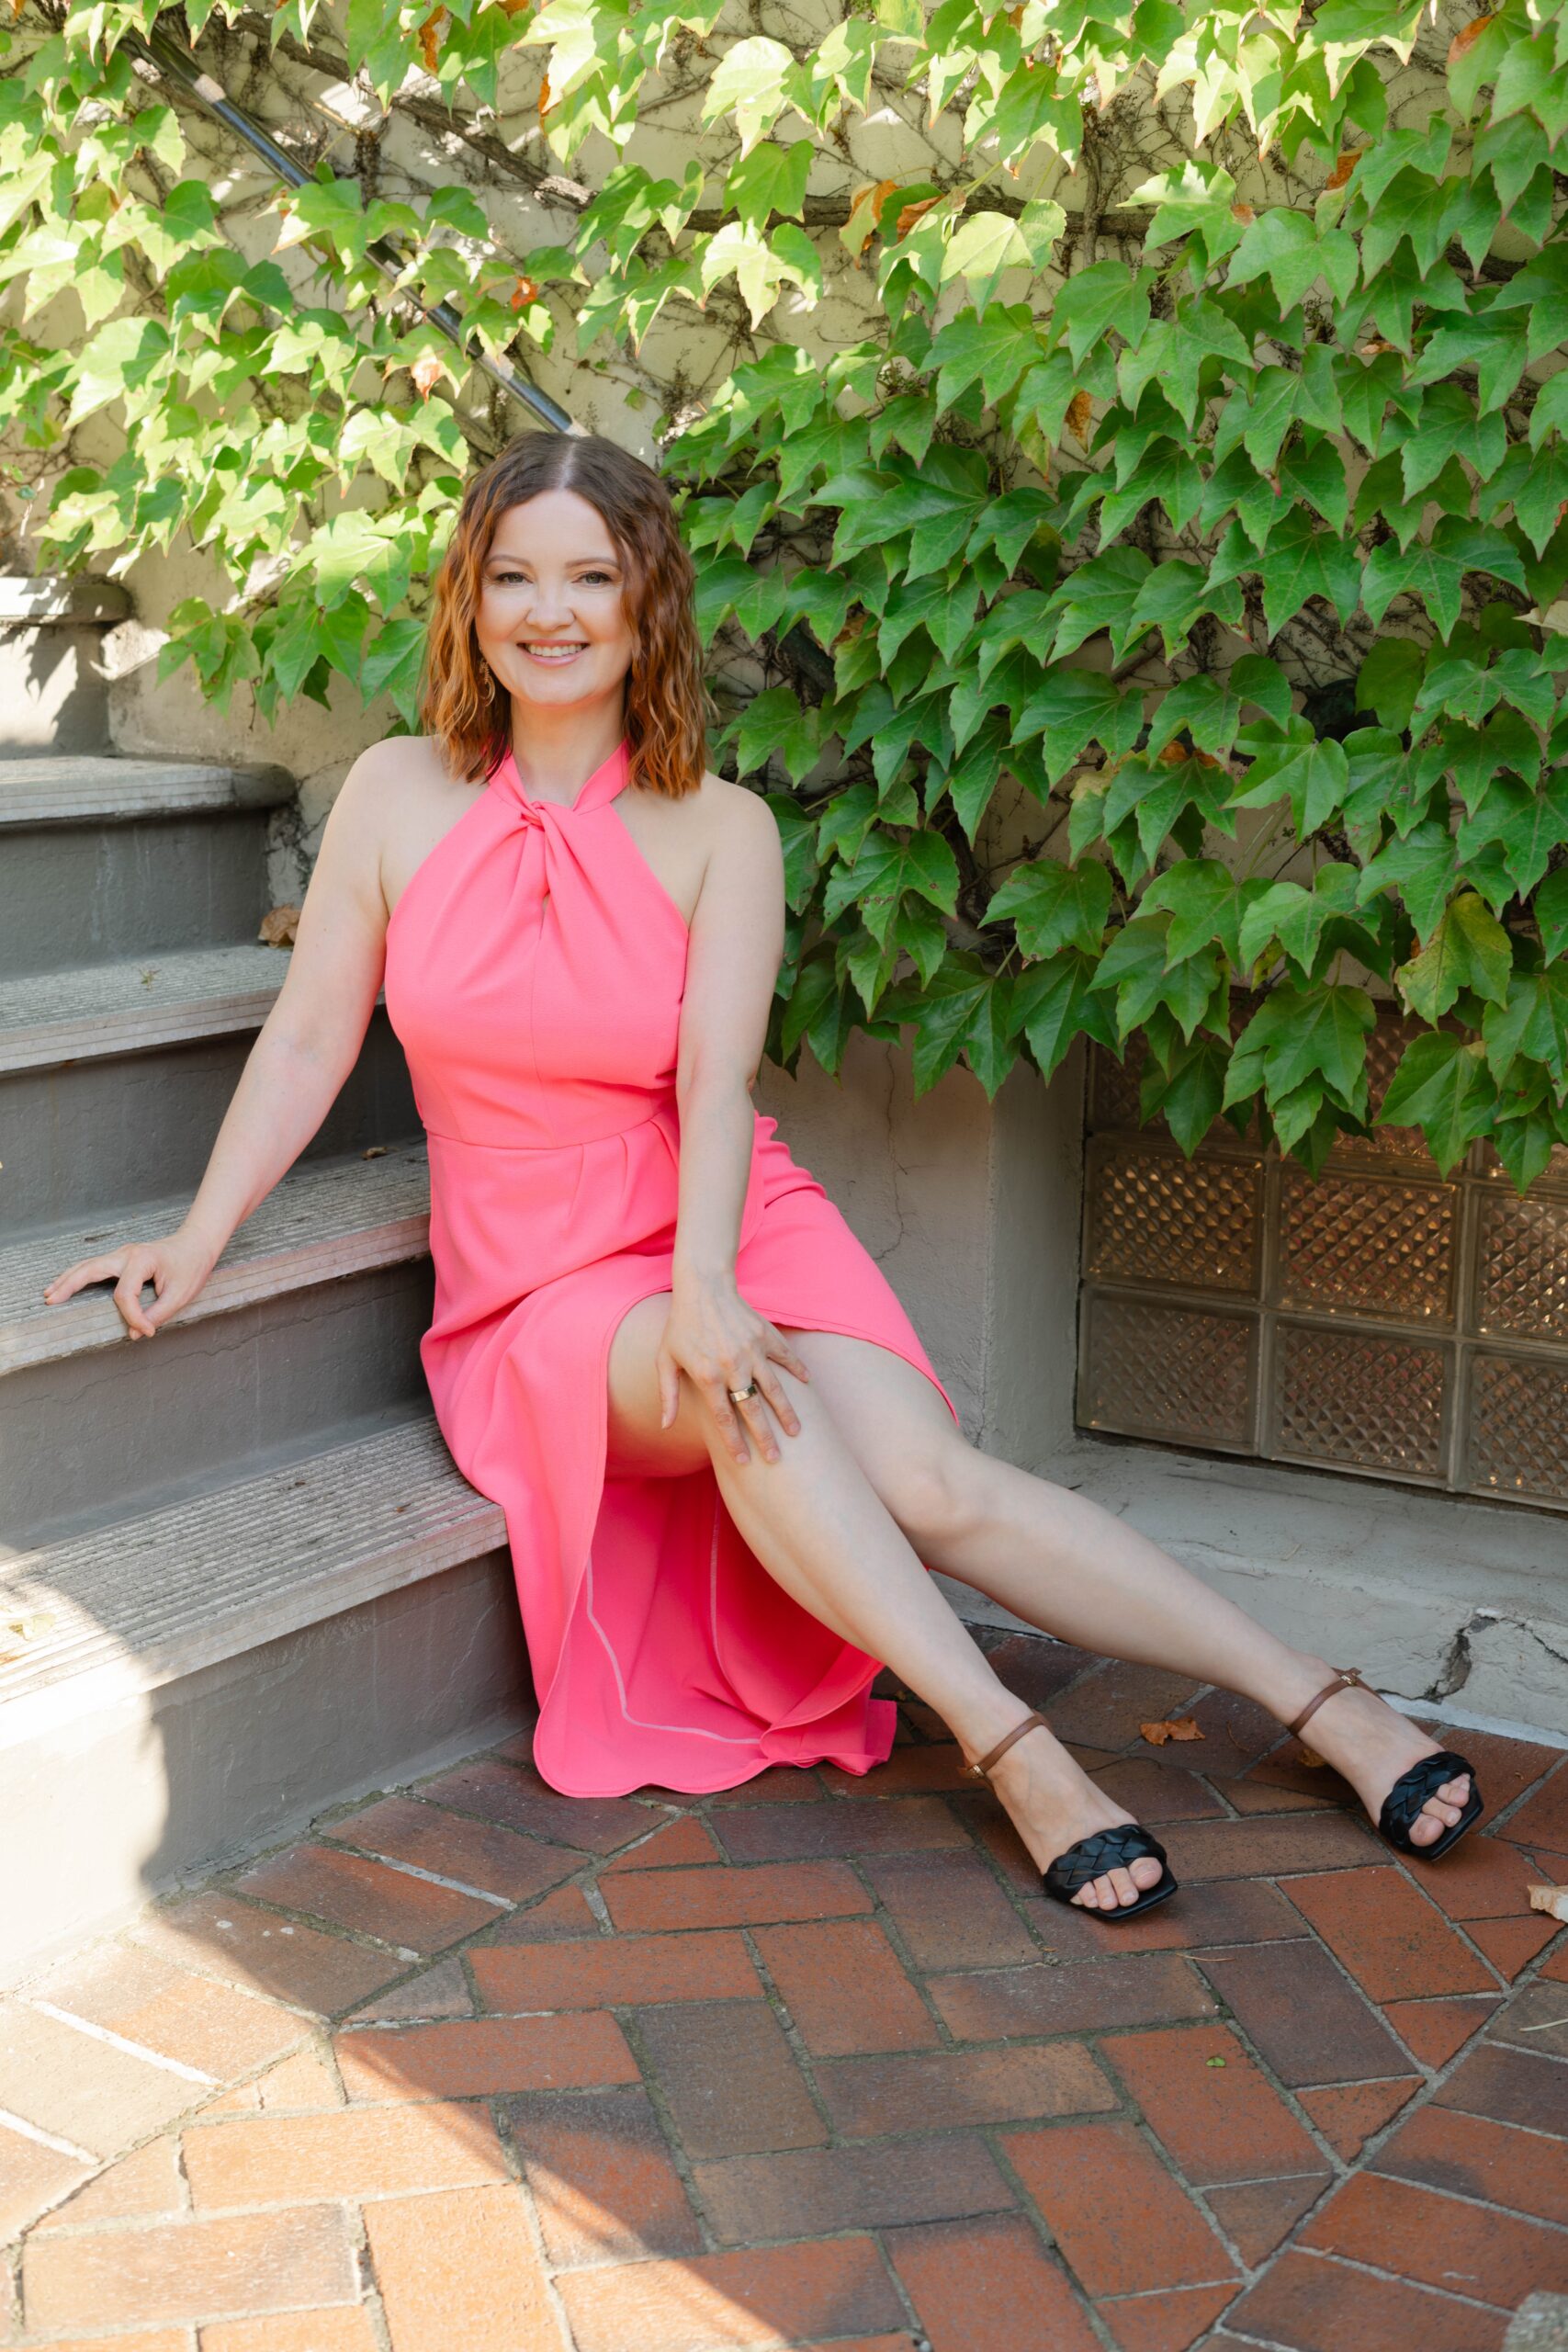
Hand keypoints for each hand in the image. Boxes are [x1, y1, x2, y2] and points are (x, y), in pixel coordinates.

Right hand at [41, 1226, 218, 1341]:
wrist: (197, 1244)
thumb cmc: (191, 1266)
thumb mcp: (180, 1294)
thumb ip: (157, 1314)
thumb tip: (134, 1333)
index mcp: (141, 1260)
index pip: (125, 1294)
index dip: (133, 1317)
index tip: (146, 1331)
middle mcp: (126, 1254)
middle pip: (90, 1269)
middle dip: (69, 1286)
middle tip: (51, 1302)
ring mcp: (121, 1254)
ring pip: (87, 1265)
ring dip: (67, 1279)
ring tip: (49, 1295)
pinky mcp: (121, 1258)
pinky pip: (94, 1266)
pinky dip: (77, 1275)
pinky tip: (65, 1284)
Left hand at [656, 1279, 809, 1464]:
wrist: (702, 1288)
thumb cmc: (681, 1326)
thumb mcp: (665, 1360)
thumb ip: (668, 1394)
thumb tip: (665, 1426)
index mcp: (707, 1376)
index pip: (724, 1418)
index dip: (734, 1442)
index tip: (743, 1462)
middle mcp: (732, 1366)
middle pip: (752, 1410)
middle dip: (765, 1437)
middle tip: (776, 1459)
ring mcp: (752, 1351)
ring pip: (774, 1389)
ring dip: (786, 1412)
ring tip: (797, 1432)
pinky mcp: (766, 1336)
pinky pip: (785, 1357)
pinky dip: (797, 1371)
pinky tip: (807, 1385)